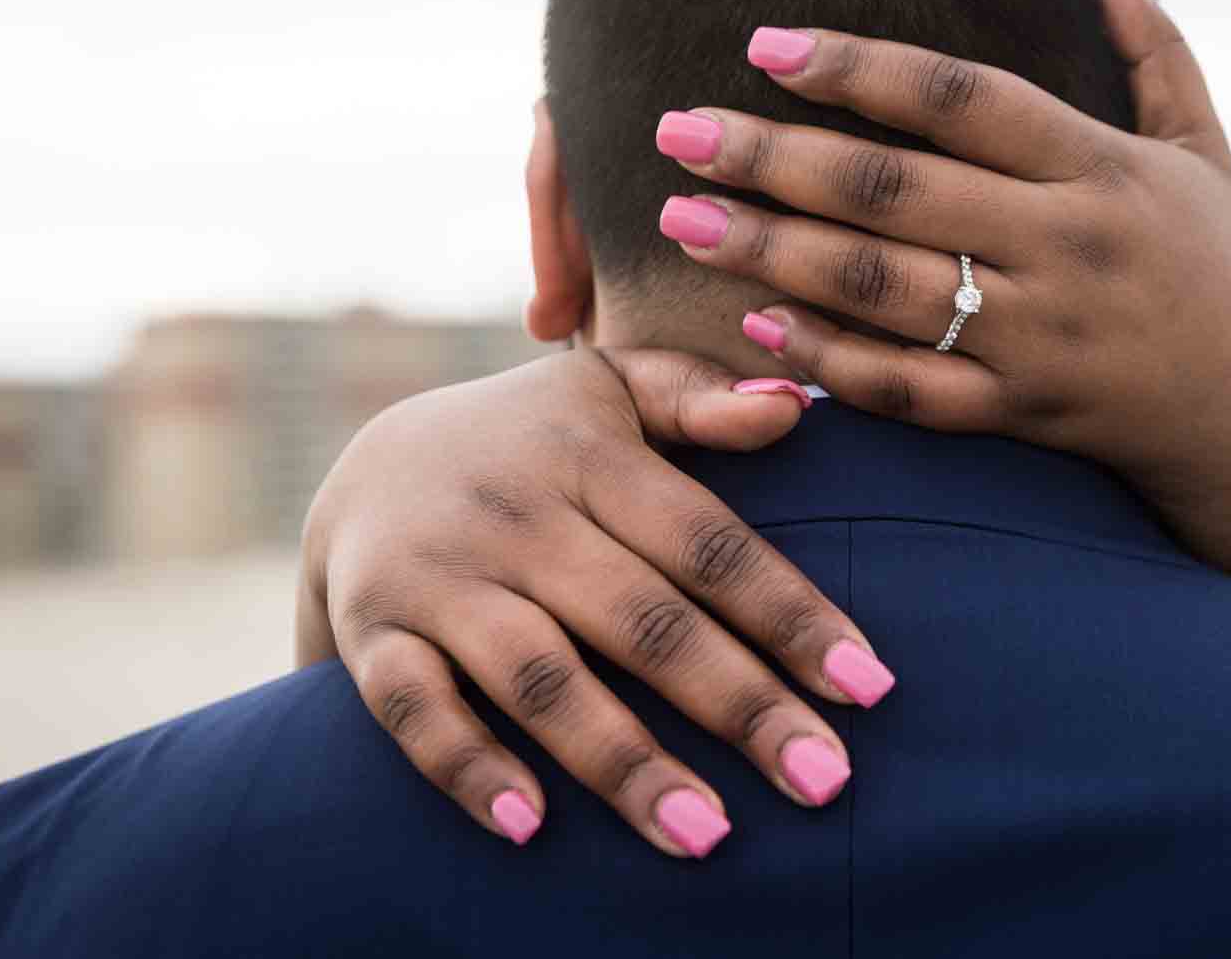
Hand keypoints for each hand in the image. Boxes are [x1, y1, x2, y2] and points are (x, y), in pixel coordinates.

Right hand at [295, 350, 893, 856]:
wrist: (361, 468)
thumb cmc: (530, 442)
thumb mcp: (608, 394)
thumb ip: (698, 398)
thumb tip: (796, 409)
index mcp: (589, 454)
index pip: (707, 542)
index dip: (789, 613)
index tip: (868, 685)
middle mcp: (517, 514)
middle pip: (643, 620)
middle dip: (739, 705)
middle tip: (825, 781)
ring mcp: (440, 576)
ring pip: (540, 677)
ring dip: (624, 760)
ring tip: (706, 836)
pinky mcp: (374, 632)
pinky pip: (414, 709)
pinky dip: (468, 766)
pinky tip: (532, 828)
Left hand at [655, 0, 1230, 650]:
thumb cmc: (1215, 265)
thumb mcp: (1202, 147)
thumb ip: (1153, 43)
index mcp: (1101, 166)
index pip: (962, 99)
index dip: (860, 67)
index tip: (763, 42)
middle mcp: (1067, 245)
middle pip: (898, 190)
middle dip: (777, 158)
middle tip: (676, 130)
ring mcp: (1041, 336)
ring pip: (886, 289)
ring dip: (774, 253)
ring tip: (682, 218)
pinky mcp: (1021, 412)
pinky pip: (908, 387)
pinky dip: (829, 360)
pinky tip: (752, 324)